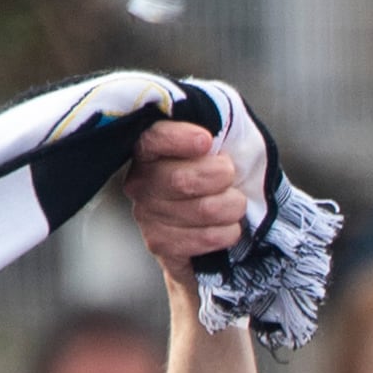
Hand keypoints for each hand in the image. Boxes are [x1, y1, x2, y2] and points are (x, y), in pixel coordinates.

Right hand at [118, 120, 248, 265]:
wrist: (216, 220)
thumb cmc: (217, 174)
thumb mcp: (219, 141)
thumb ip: (217, 128)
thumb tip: (214, 134)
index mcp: (150, 150)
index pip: (154, 139)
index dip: (179, 139)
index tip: (205, 141)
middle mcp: (141, 182)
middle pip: (184, 180)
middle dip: (222, 176)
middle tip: (231, 177)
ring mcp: (147, 215)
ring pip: (204, 210)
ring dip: (232, 207)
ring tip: (232, 203)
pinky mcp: (160, 244)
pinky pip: (204, 239)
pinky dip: (227, 233)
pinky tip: (225, 227)